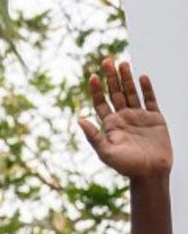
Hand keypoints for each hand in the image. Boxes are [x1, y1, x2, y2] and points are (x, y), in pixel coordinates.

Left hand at [78, 59, 170, 179]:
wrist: (151, 173)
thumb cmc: (126, 166)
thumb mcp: (106, 152)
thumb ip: (94, 136)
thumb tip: (79, 119)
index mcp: (110, 125)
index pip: (101, 103)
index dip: (97, 90)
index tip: (93, 76)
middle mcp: (123, 118)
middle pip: (116, 93)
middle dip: (111, 77)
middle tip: (107, 60)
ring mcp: (139, 116)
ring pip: (132, 92)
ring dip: (127, 78)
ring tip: (123, 63)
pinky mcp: (155, 118)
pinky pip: (150, 100)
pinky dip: (146, 88)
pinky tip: (141, 77)